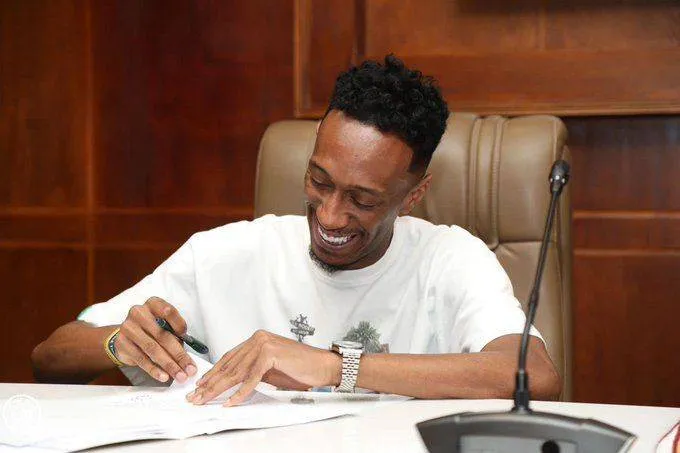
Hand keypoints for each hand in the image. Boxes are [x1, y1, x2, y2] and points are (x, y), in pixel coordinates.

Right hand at [114, 297, 195, 382]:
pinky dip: (154, 370)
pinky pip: (141, 359)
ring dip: (168, 364)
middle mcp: (139, 313)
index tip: (186, 337)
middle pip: (162, 335)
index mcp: (153, 304)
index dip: (179, 324)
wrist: (125, 336)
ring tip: (179, 375)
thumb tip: (188, 356)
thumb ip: (175, 335)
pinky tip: (163, 376)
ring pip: (152, 349)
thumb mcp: (163, 326)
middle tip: (189, 368)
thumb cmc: (150, 329)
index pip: (168, 311)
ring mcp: (128, 328)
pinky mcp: (122, 343)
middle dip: (178, 354)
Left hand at [186, 330, 340, 405]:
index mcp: (256, 339)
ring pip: (236, 372)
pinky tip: (231, 402)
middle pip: (229, 366)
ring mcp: (264, 345)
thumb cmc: (299, 368)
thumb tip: (230, 382)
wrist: (322, 366)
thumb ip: (250, 370)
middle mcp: (258, 339)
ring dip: (219, 389)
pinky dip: (240, 393)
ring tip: (206, 400)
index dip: (213, 374)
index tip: (200, 387)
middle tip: (195, 397)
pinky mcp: (270, 355)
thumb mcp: (269, 369)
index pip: (228, 358)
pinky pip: (251, 378)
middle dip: (210, 384)